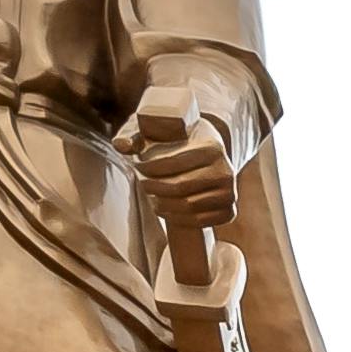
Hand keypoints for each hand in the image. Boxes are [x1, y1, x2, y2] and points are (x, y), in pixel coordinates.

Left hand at [123, 78, 247, 236]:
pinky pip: (198, 222)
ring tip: (151, 196)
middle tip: (142, 183)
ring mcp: (229, 194)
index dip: (149, 168)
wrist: (212, 154)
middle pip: (179, 188)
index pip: (173, 163)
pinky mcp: (229, 212)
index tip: (137, 166)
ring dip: (162, 204)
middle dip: (154, 187)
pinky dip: (176, 218)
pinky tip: (164, 208)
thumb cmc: (182, 140)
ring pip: (187, 207)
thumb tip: (120, 145)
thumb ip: (136, 135)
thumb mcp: (161, 130)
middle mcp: (226, 172)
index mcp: (213, 148)